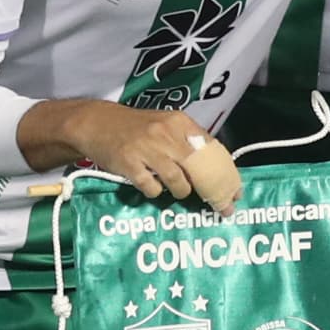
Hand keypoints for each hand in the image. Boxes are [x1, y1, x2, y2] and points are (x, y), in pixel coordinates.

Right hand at [62, 103, 242, 207]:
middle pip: (199, 170)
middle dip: (211, 192)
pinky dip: (155, 192)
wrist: (96, 123)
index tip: (233, 193)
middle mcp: (166, 134)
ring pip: (178, 182)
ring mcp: (147, 149)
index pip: (212, 151)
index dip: (225, 175)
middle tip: (217, 207)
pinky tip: (151, 186)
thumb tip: (215, 167)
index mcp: (180, 123)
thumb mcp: (166, 125)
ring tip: (177, 190)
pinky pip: (152, 189)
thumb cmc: (136, 127)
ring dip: (181, 191)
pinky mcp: (130, 164)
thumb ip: (189, 141)